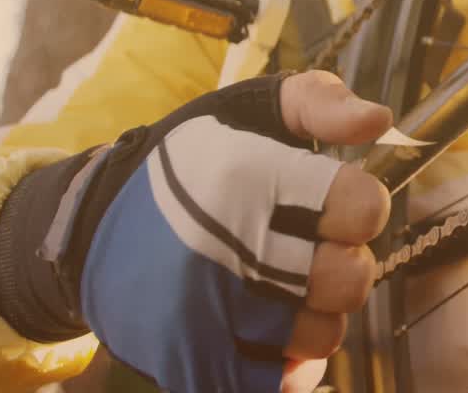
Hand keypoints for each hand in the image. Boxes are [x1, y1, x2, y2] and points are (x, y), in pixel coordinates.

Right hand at [74, 72, 392, 392]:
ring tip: (278, 285)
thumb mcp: (252, 108)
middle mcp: (227, 247)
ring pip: (322, 336)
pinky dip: (283, 363)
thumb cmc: (193, 161)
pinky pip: (277, 382)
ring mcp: (207, 313)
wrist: (89, 222)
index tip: (332, 205)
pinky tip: (264, 328)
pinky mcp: (189, 361)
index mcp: (249, 179)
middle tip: (307, 250)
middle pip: (351, 280)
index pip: (364, 209)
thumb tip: (378, 119)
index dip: (360, 207)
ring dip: (313, 313)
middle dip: (342, 263)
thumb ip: (322, 103)